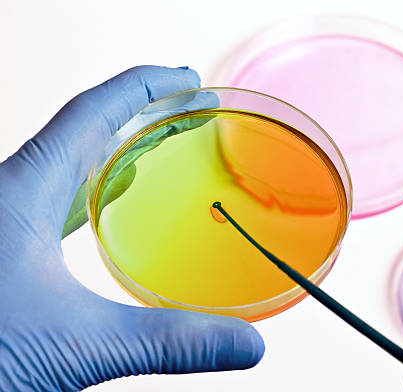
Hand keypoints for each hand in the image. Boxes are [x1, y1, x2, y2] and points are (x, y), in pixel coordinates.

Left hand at [0, 66, 263, 390]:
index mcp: (22, 189)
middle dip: (142, 113)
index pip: (94, 112)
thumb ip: (167, 342)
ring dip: (118, 148)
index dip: (146, 87)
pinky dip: (94, 191)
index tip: (188, 79)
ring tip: (161, 148)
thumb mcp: (76, 343)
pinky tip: (110, 211)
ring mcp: (6, 219)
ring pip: (68, 164)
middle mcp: (10, 193)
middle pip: (85, 130)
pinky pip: (55, 200)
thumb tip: (247, 345)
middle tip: (189, 109)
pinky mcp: (6, 248)